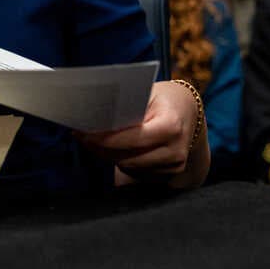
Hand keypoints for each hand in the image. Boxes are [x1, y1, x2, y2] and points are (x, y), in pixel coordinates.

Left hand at [76, 80, 206, 188]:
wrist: (188, 112)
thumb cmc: (162, 99)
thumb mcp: (147, 94)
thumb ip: (126, 107)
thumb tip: (94, 117)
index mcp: (171, 126)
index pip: (132, 139)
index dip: (105, 139)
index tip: (83, 134)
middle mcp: (176, 150)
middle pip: (127, 158)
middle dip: (100, 148)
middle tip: (81, 136)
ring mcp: (174, 165)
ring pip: (129, 167)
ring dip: (108, 156)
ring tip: (93, 141)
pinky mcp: (170, 174)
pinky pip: (136, 172)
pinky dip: (121, 161)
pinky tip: (113, 149)